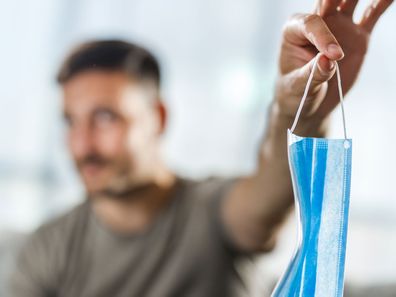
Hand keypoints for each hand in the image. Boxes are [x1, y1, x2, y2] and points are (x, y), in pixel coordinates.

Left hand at [275, 0, 392, 123]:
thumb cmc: (295, 91)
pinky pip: (371, 15)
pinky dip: (381, 4)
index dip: (324, 36)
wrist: (309, 102)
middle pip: (328, 2)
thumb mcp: (299, 86)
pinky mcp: (357, 35)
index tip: (334, 56)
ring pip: (349, 1)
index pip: (311, 24)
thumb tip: (328, 60)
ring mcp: (338, 26)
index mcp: (294, 31)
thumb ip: (313, 73)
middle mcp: (316, 24)